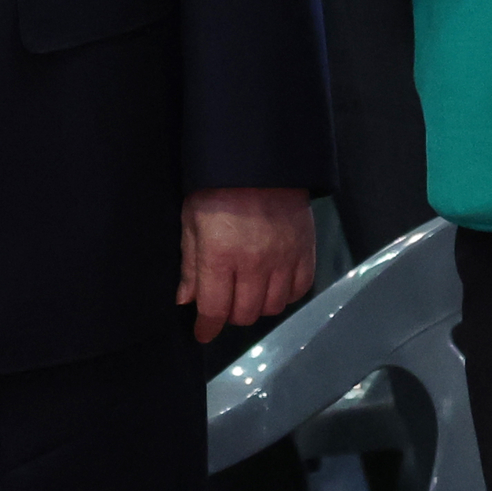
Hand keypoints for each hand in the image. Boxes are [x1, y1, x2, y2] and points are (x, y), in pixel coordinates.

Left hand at [178, 186, 315, 342]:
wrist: (260, 158)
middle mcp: (254, 262)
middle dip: (229, 315)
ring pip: (272, 307)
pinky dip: (286, 294)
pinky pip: (299, 290)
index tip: (202, 332)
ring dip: (257, 306)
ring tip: (248, 292)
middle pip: (245, 314)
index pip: (214, 309)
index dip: (206, 327)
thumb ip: (190, 263)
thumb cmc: (217, 186)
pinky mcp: (305, 250)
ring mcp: (284, 257)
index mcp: (220, 254)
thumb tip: (186, 300)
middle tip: (223, 303)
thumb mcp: (191, 219)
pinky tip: (273, 283)